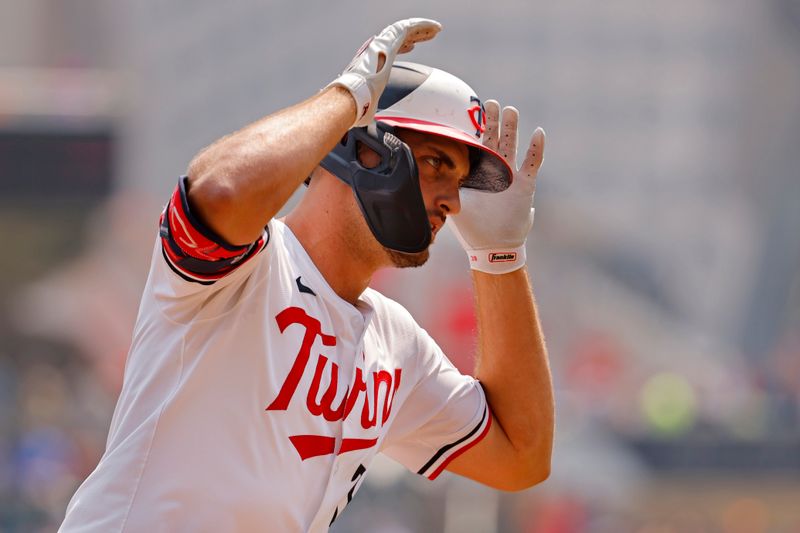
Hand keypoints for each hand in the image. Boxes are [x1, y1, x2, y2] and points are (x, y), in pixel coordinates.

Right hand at [328, 18, 441, 127]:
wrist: (351, 97)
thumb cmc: (357, 105)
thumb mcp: (371, 107)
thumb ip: (374, 111)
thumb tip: (372, 128)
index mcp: (372, 62)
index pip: (389, 50)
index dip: (401, 46)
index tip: (412, 47)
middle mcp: (375, 50)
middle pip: (399, 38)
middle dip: (414, 35)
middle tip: (427, 35)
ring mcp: (381, 44)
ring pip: (406, 30)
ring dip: (421, 29)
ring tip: (436, 30)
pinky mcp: (389, 41)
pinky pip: (410, 28)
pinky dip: (423, 26)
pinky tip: (436, 28)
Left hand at [449, 100, 545, 273]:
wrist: (493, 247)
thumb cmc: (472, 228)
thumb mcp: (454, 204)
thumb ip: (443, 188)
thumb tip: (421, 175)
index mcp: (478, 173)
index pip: (477, 146)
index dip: (475, 130)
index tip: (472, 111)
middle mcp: (495, 171)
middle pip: (495, 140)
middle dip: (494, 122)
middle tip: (491, 103)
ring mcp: (511, 177)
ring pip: (512, 146)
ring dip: (511, 129)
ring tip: (511, 110)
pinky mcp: (525, 186)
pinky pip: (532, 164)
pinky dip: (536, 149)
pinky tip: (539, 133)